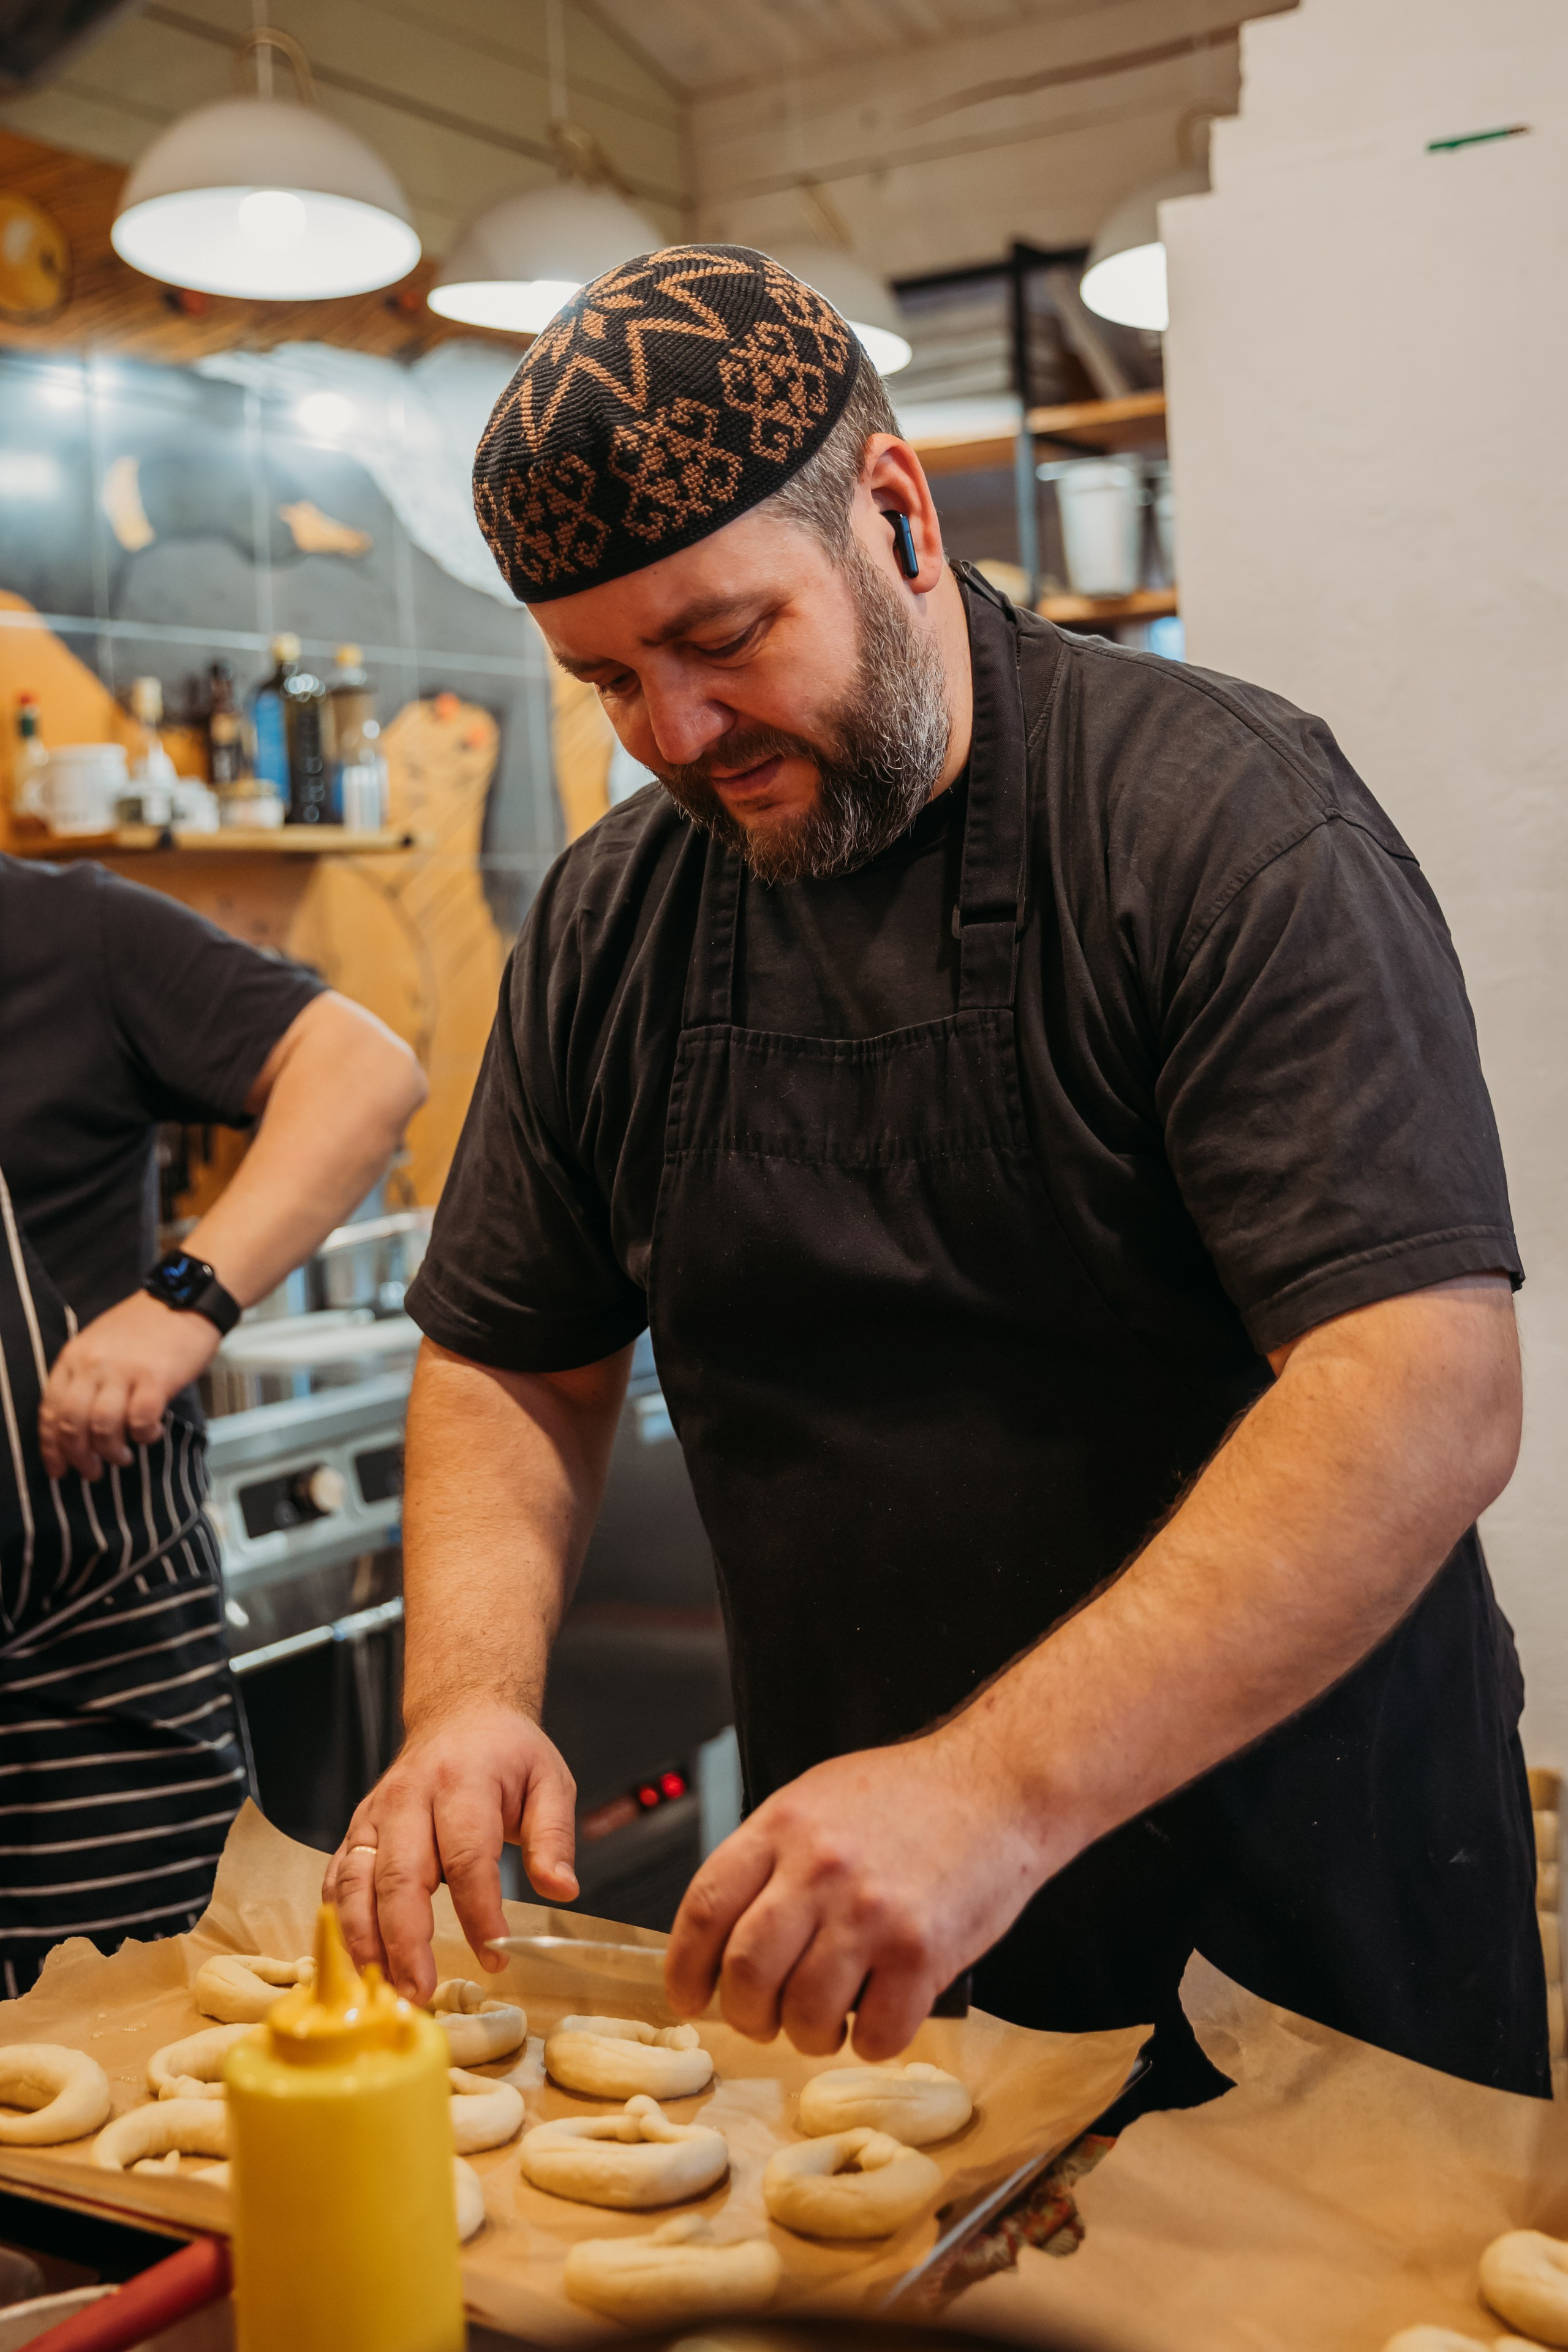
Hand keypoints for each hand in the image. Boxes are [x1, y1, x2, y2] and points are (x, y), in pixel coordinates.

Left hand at [39, 1292, 222, 1478]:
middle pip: (72, 1424)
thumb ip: (84, 1377)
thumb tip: (77, 1425)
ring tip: (122, 1458)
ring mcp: (124, 1371)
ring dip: (111, 1452)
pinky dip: (143, 1436)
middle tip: (91, 1472)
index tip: (58, 1468)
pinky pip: (141, 1421)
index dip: (51, 1447)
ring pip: (102, 1427)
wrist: (186, 1298)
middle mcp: (93, 1364)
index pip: (50, 1410)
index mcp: (74, 1356)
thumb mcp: (99, 1343)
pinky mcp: (155, 1378)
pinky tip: (150, 1434)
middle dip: (79, 1457)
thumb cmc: (146, 1325)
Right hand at [325, 1700, 579, 2002]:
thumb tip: (562, 1889)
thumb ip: (555, 1836)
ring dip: (364, 1941)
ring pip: (355, 1882)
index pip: (466, 1855)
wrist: (459, 1714)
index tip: (496, 1955)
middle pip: (400, 1876)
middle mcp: (408, 1797)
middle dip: (406, 1941)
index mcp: (462, 1781)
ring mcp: (374, 1814)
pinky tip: (355, 1960)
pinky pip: (337, 1879)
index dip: (478, 1911)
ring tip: (383, 1988)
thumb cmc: (507, 1754)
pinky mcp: (356, 1830)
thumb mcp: (549, 1781)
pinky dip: (339, 1922)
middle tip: (421, 1992)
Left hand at [664, 1724, 1046, 2060]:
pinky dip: (871, 2042)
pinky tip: (882, 2017)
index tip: (690, 1997)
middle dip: (746, 2014)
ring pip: (804, 2013)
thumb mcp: (818, 1798)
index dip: (685, 1969)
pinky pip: (877, 2033)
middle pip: (746, 1972)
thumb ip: (770, 1857)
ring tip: (826, 2022)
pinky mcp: (923, 1951)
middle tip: (764, 2020)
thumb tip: (723, 1933)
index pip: (705, 1909)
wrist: (1000, 1783)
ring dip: (808, 2035)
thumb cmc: (910, 1796)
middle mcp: (819, 1868)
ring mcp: (871, 1912)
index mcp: (783, 1826)